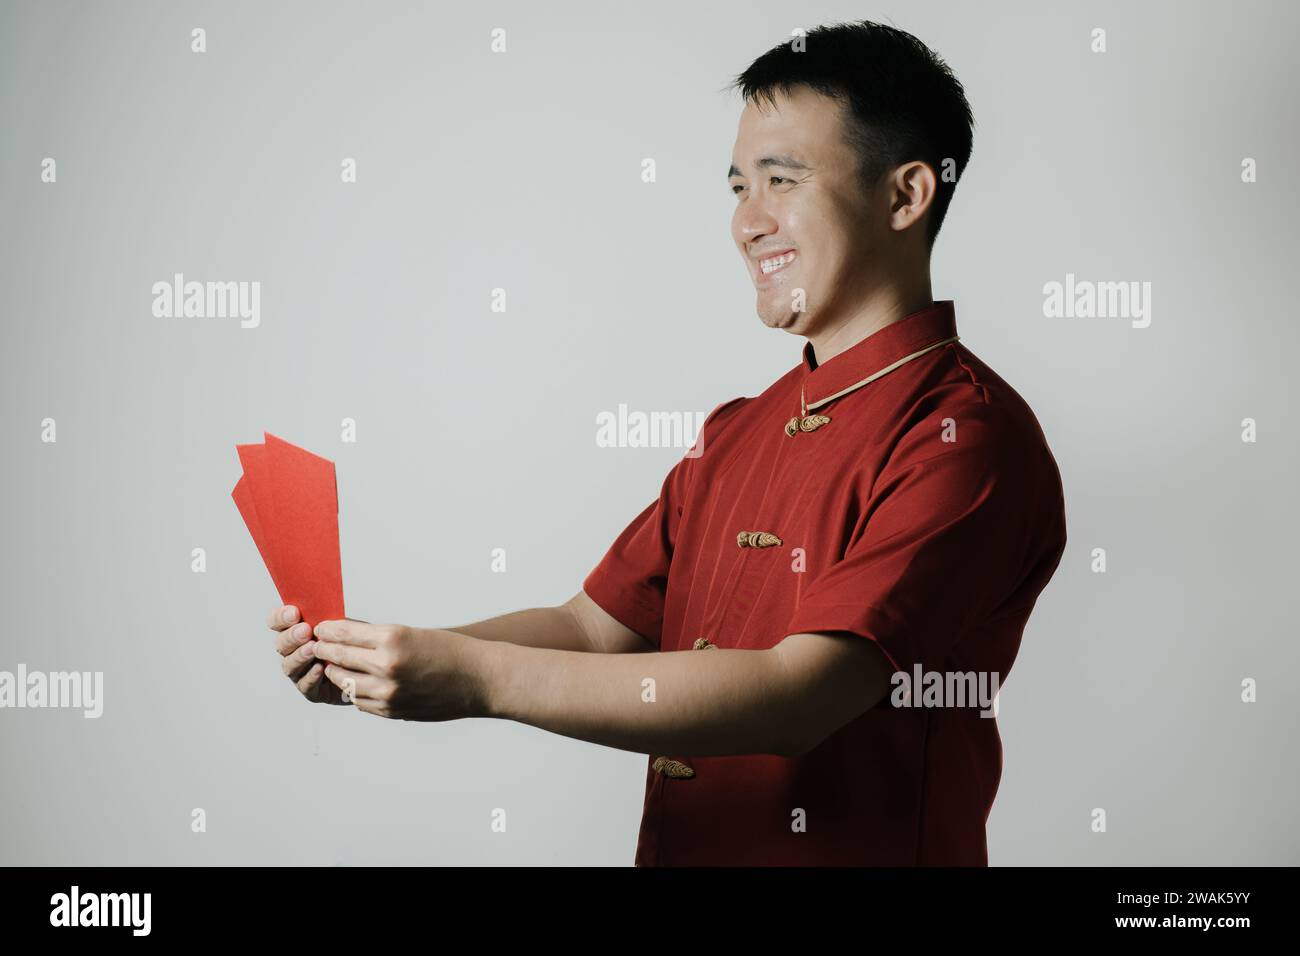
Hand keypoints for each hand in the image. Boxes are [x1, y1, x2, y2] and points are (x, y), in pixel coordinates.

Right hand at [268, 605, 347, 704]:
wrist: (365, 670)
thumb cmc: (349, 643)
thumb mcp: (341, 625)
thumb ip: (328, 616)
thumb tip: (324, 598)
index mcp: (294, 630)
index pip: (276, 622)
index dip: (281, 617)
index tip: (294, 612)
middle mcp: (292, 651)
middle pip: (281, 644)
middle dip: (292, 636)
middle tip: (305, 630)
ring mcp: (299, 671)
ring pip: (289, 665)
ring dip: (300, 656)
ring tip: (312, 649)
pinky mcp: (310, 690)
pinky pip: (305, 685)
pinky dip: (311, 676)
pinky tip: (320, 669)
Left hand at [312, 619, 489, 720]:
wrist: (479, 680)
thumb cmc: (450, 651)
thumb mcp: (412, 633)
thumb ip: (376, 637)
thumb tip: (344, 634)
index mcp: (393, 639)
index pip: (344, 633)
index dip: (328, 630)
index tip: (320, 629)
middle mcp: (386, 666)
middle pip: (338, 657)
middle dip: (325, 650)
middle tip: (317, 645)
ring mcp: (387, 692)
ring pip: (343, 682)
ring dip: (336, 672)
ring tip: (334, 665)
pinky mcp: (391, 711)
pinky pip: (359, 701)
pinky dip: (354, 690)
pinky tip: (356, 682)